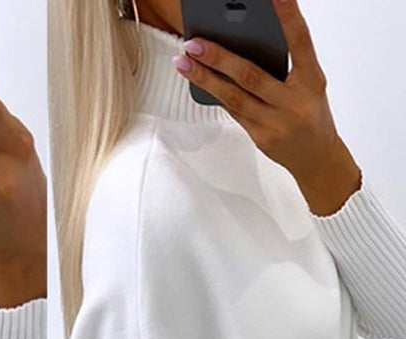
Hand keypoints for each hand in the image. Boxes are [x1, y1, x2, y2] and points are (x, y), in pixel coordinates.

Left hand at [173, 0, 361, 215]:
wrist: (318, 159)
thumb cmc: (310, 112)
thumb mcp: (309, 85)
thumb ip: (286, 66)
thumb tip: (242, 43)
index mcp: (313, 79)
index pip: (301, 42)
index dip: (289, 16)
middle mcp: (295, 101)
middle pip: (251, 75)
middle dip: (219, 57)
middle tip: (194, 41)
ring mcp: (277, 122)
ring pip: (234, 97)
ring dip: (205, 78)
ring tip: (184, 61)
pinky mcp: (262, 138)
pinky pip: (234, 112)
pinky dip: (215, 94)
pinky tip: (198, 80)